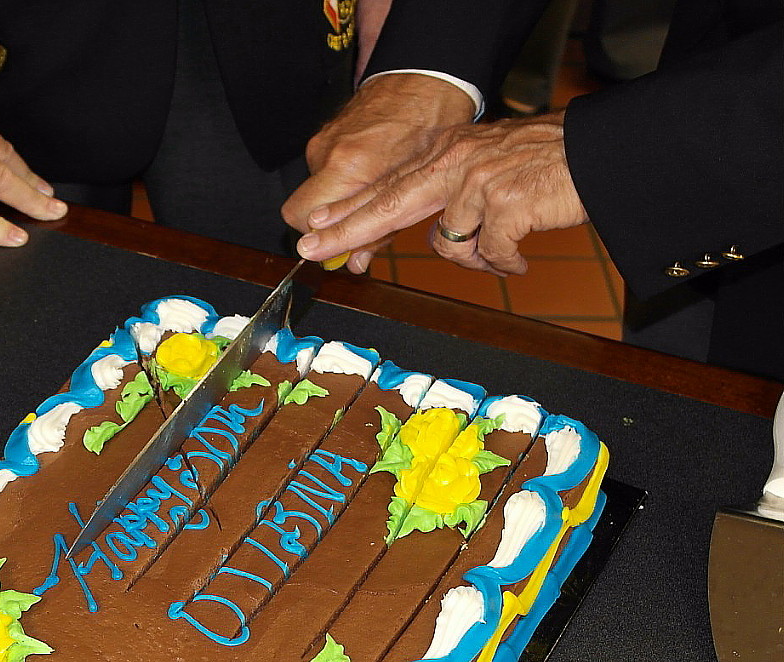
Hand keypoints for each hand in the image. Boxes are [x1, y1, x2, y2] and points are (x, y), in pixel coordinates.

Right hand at [282, 73, 475, 273]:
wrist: (424, 77)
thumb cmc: (428, 125)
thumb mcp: (414, 188)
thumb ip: (379, 230)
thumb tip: (355, 262)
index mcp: (351, 166)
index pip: (304, 220)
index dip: (316, 239)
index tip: (328, 250)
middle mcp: (329, 153)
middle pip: (297, 211)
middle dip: (317, 226)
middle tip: (345, 231)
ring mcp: (324, 141)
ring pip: (314, 191)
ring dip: (334, 202)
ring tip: (367, 197)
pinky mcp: (326, 133)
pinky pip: (324, 170)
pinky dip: (340, 181)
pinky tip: (366, 175)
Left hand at [297, 111, 588, 276]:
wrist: (598, 153)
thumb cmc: (545, 168)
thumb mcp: (487, 171)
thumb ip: (454, 198)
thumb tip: (441, 239)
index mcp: (447, 152)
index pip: (388, 185)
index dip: (349, 210)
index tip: (316, 227)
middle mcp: (455, 161)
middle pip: (388, 203)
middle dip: (346, 230)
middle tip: (309, 249)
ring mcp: (478, 181)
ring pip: (451, 244)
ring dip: (479, 258)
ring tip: (505, 250)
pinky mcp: (504, 203)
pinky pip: (490, 254)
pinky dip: (508, 262)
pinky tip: (522, 256)